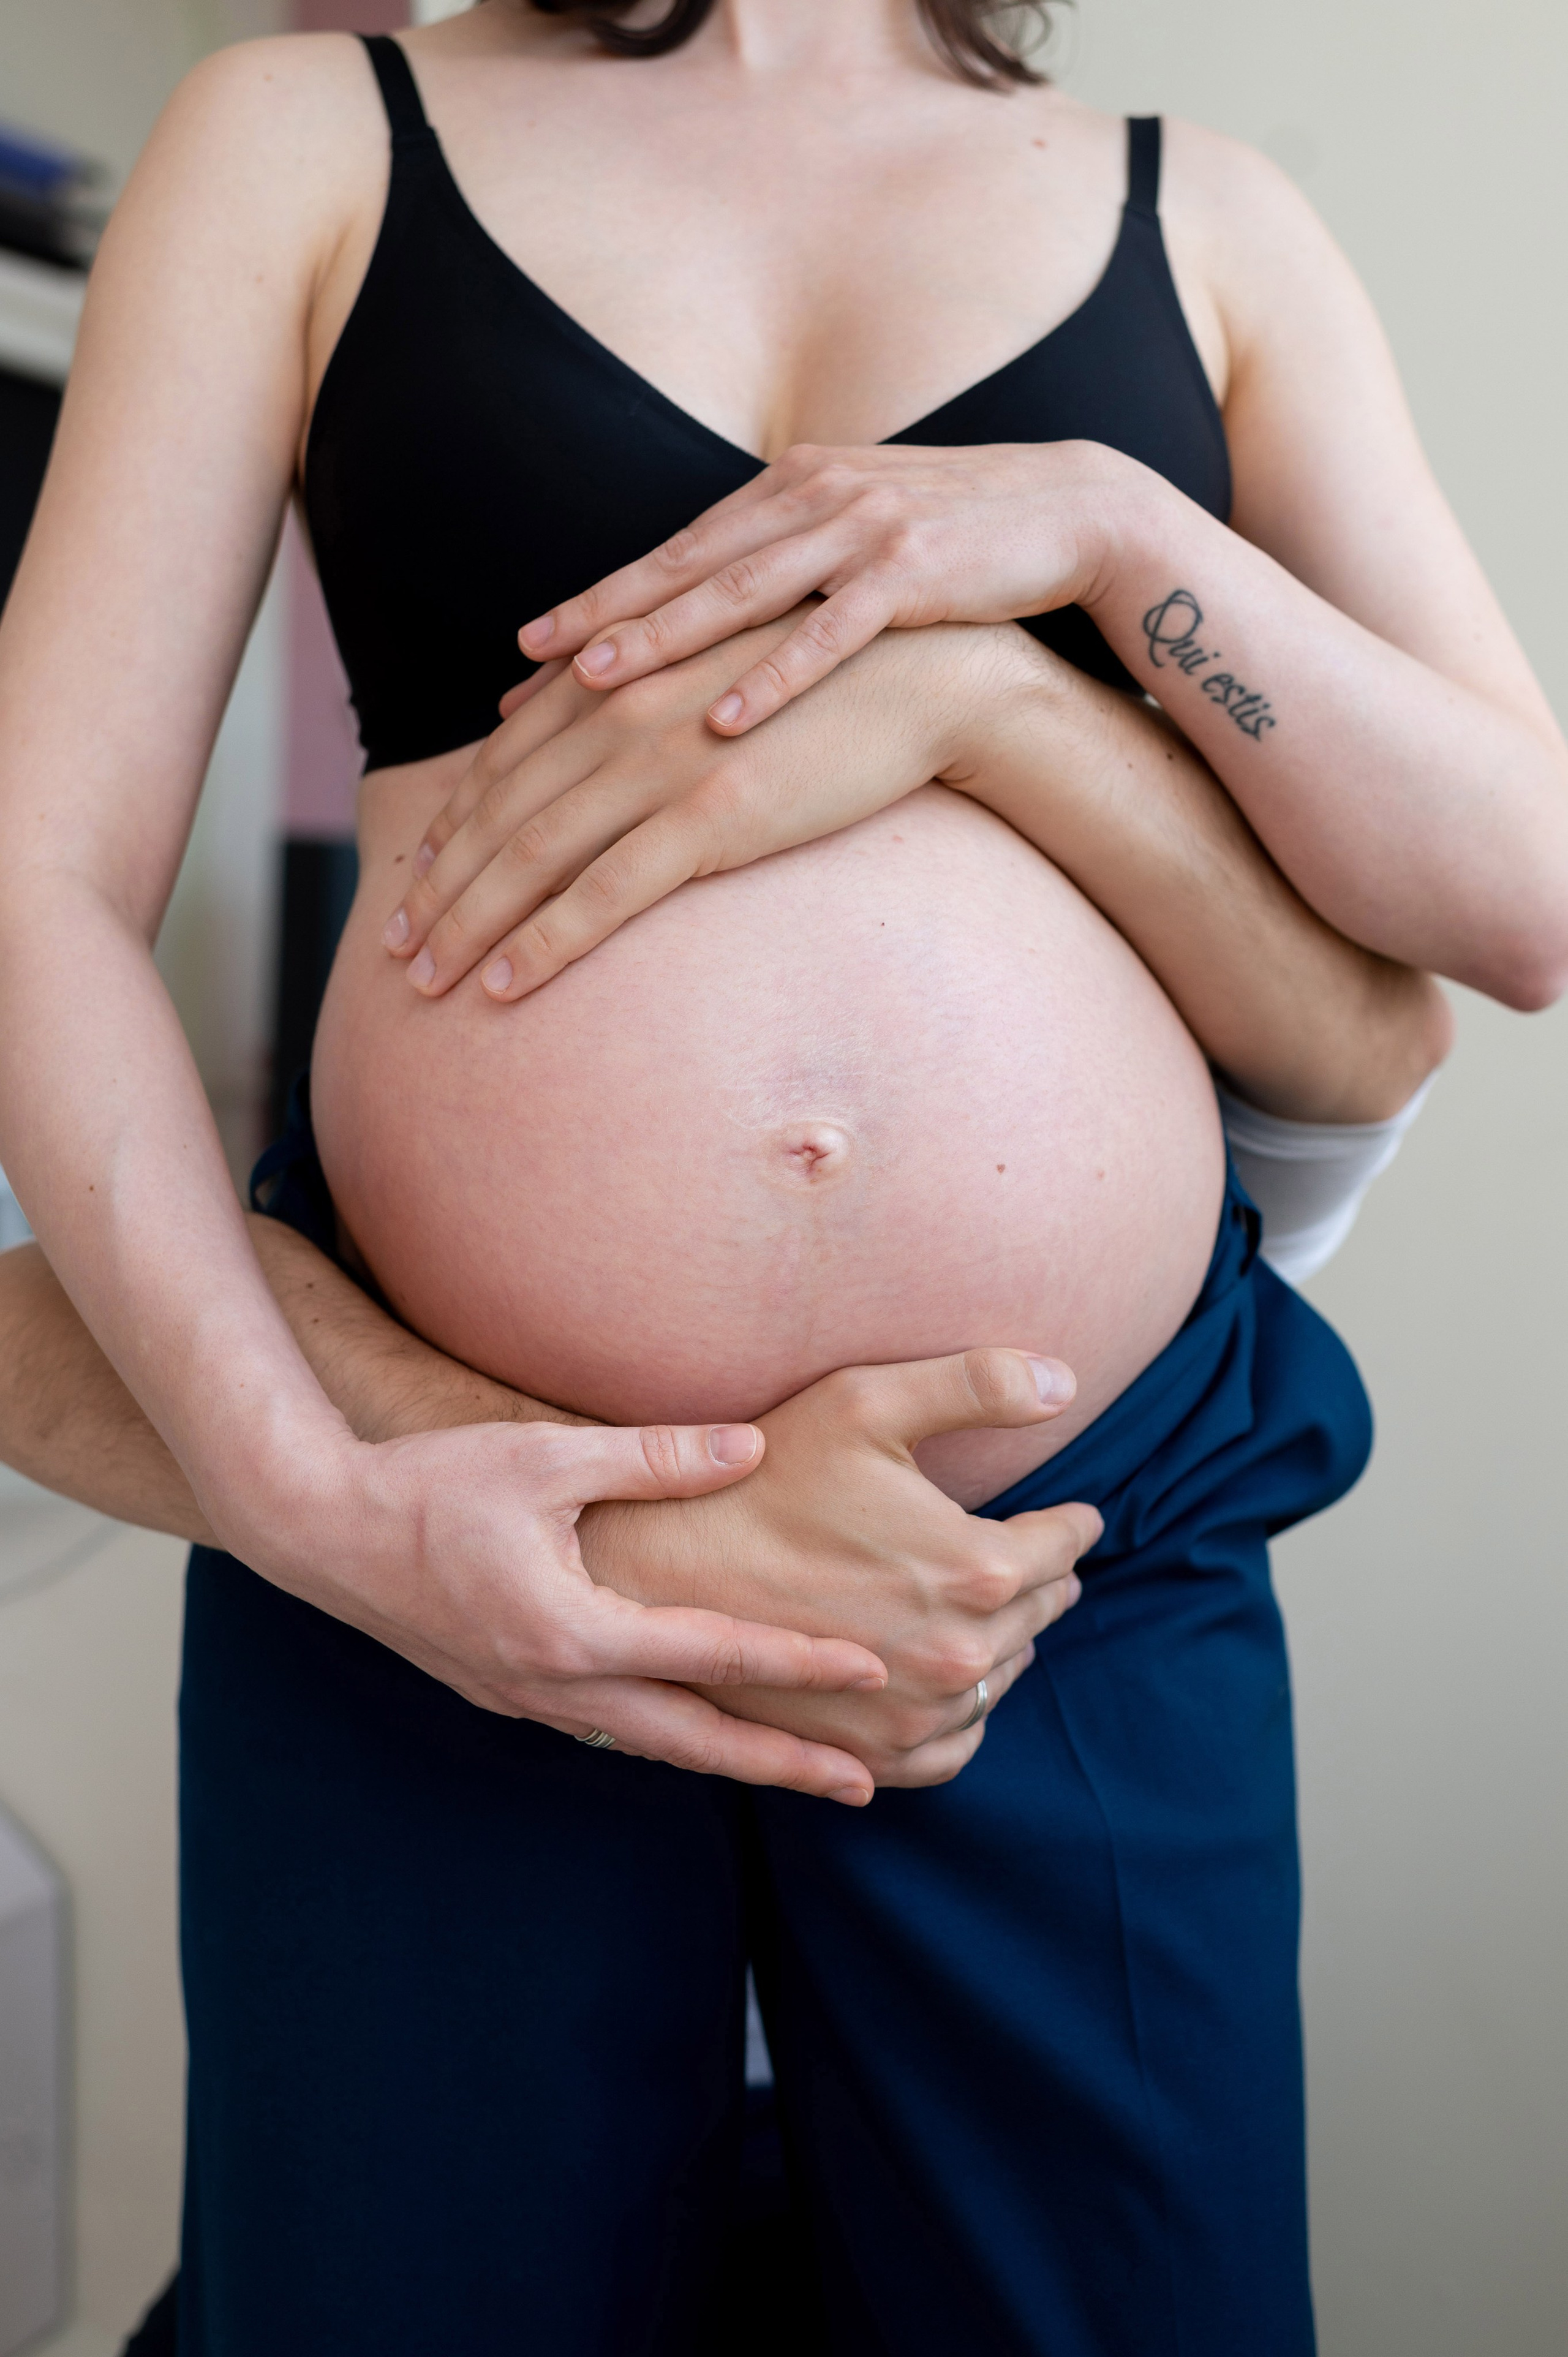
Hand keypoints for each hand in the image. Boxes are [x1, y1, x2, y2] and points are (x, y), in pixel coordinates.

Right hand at [233, 1415, 890, 1804]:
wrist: (318, 1530)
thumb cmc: (428, 1483)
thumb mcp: (543, 1455)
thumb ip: (652, 1457)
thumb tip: (751, 1448)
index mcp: (571, 1631)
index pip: (710, 1656)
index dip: (798, 1665)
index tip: (872, 1674)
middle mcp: (555, 1685)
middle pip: (693, 1741)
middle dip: (781, 1765)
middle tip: (864, 1785)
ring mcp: (528, 1700)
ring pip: (651, 1745)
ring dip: (729, 1760)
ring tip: (803, 1772)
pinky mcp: (508, 1693)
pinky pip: (608, 1729)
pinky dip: (668, 1737)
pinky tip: (703, 1732)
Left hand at [381, 614, 1011, 1000]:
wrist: (930, 677)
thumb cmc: (828, 685)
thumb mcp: (718, 675)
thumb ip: (641, 696)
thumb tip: (575, 724)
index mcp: (620, 678)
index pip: (503, 762)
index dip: (449, 825)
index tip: (412, 877)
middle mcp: (621, 711)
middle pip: (497, 815)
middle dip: (435, 887)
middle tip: (392, 947)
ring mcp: (662, 764)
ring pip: (530, 857)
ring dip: (466, 924)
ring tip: (423, 981)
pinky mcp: (713, 816)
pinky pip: (603, 894)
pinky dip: (542, 943)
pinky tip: (504, 985)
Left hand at [514, 438, 1146, 731]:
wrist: (1073, 509)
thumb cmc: (955, 540)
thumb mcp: (852, 533)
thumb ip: (782, 561)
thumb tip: (706, 616)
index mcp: (788, 488)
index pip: (674, 551)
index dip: (600, 599)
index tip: (530, 649)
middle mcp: (811, 497)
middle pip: (685, 567)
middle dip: (602, 617)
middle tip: (528, 664)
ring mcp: (860, 532)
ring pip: (740, 592)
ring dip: (664, 638)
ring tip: (597, 681)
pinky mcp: (913, 574)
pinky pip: (829, 636)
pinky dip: (773, 677)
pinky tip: (722, 718)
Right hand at [580, 1346, 1100, 1788]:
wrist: (662, 1567)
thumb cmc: (762, 1474)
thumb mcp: (868, 1401)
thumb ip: (979, 1384)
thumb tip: (1067, 1381)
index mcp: (975, 1570)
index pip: (1064, 1547)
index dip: (1070, 1522)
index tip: (1074, 1514)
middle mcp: (957, 1657)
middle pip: (1041, 1614)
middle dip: (1045, 1579)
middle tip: (1044, 1558)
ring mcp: (914, 1717)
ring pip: (1002, 1678)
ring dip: (1008, 1642)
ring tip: (999, 1610)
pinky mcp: (871, 1755)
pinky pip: (953, 1746)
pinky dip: (964, 1714)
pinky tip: (952, 1679)